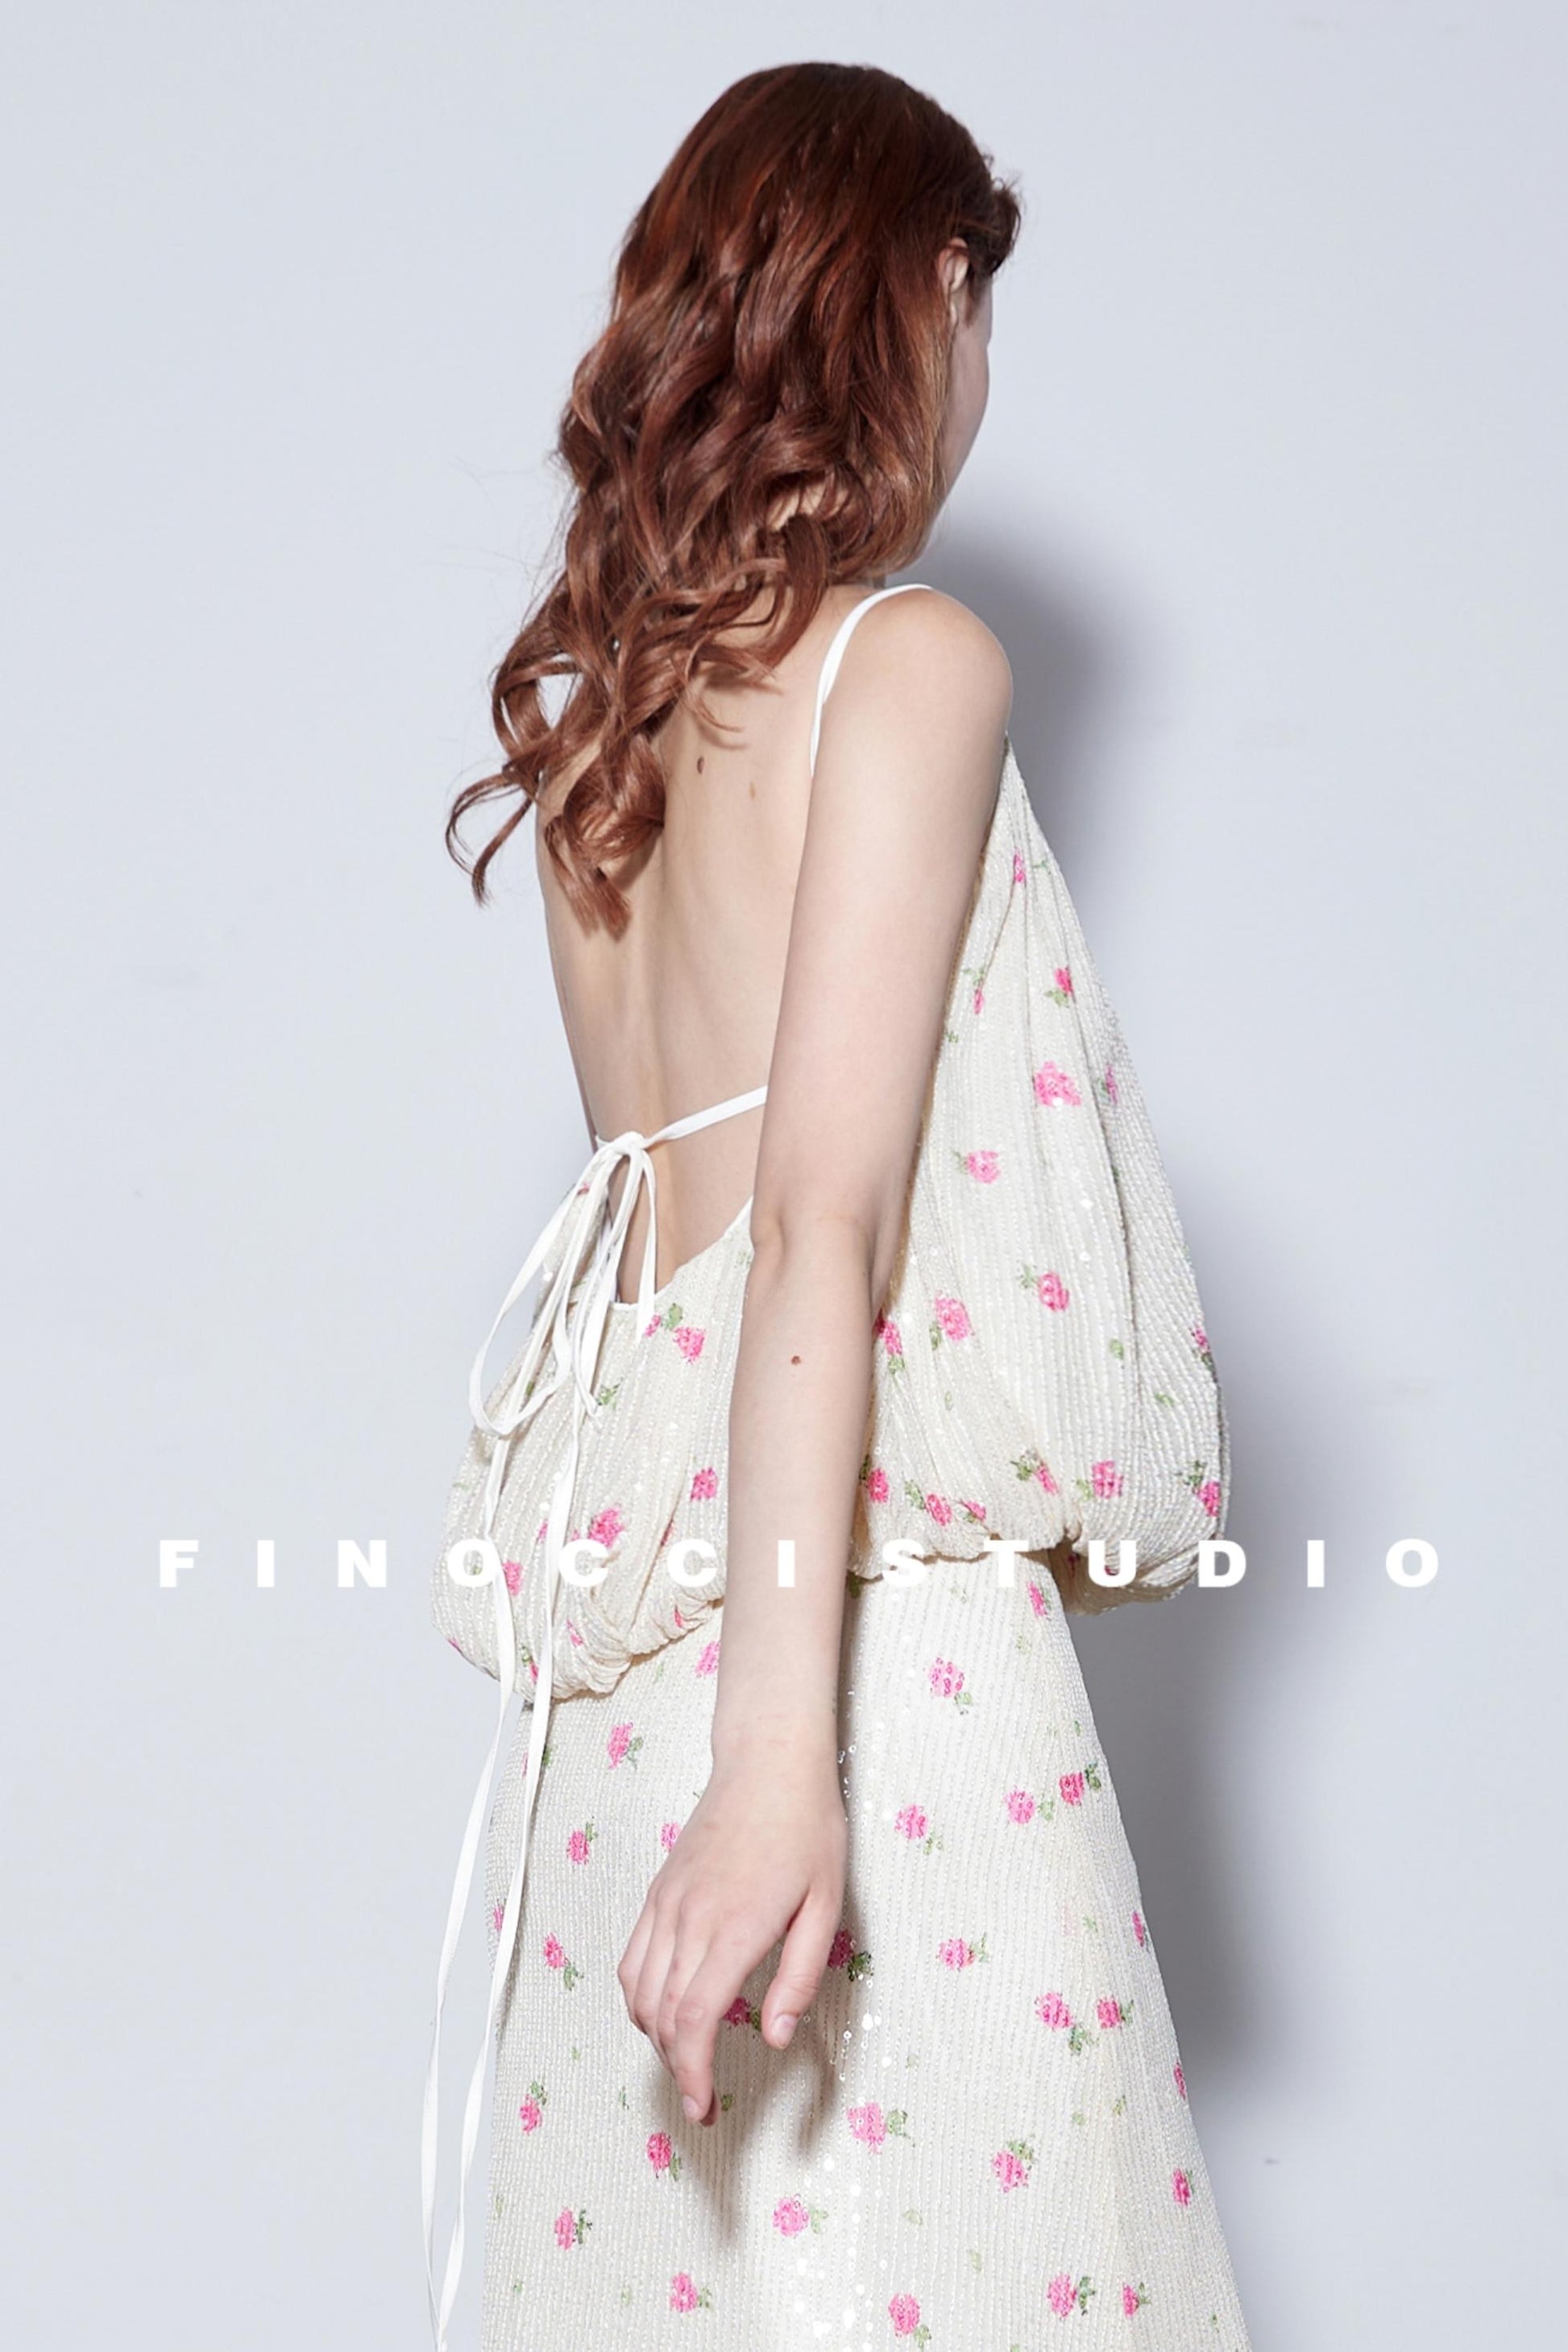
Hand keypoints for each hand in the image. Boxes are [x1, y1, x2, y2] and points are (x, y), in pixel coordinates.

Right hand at [616, 1731, 847, 2124]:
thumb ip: (798, 1977)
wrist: (768, 1764)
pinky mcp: (659, 1891)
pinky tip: (662, 2011)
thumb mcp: (826, 1906)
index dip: (693, 2074)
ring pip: (638, 1991)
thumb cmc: (806, 1830)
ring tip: (687, 2061)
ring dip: (656, 2037)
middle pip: (662, 2015)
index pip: (694, 2020)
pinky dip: (639, 1997)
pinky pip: (632, 1958)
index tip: (702, 2108)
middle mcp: (689, 1919)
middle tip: (701, 2101)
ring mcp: (667, 1903)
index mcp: (733, 1928)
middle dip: (677, 2069)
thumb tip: (773, 2036)